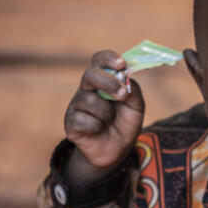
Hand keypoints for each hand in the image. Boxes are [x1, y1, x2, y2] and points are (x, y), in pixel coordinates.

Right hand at [64, 50, 144, 182]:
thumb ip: (134, 90)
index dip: (108, 58)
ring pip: (90, 100)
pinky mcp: (70, 122)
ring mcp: (77, 104)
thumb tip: (126, 79)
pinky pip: (84, 120)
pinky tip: (98, 130)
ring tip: (109, 121)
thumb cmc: (125, 122)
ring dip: (106, 113)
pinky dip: (96, 126)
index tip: (121, 64)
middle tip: (123, 95)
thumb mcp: (136, 106)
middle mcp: (87, 89)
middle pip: (90, 75)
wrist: (117, 149)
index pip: (99, 60)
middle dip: (108, 82)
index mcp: (103, 80)